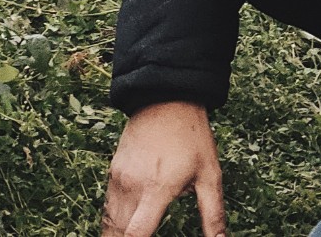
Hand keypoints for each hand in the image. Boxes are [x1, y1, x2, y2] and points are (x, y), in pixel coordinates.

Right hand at [102, 100, 225, 236]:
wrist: (165, 97)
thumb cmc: (192, 136)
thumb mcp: (210, 175)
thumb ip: (212, 214)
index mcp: (157, 189)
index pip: (137, 235)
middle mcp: (133, 186)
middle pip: (117, 234)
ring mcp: (120, 178)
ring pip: (109, 223)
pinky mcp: (114, 171)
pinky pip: (108, 207)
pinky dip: (111, 225)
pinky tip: (118, 233)